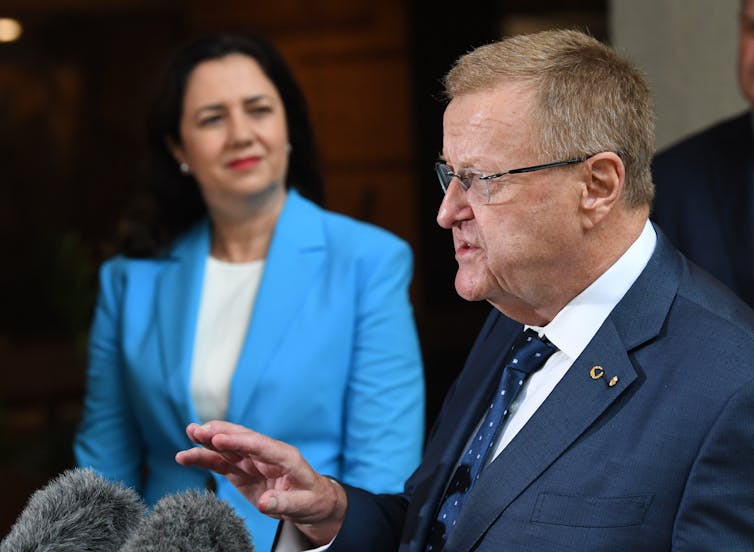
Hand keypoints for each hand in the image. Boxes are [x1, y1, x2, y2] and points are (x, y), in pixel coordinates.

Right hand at [175, 420, 346, 544]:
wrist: (313, 503)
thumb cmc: (313, 500)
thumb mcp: (304, 504)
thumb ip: (284, 503)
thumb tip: (264, 503)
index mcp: (284, 456)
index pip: (259, 445)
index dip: (238, 441)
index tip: (218, 439)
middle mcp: (266, 454)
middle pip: (241, 439)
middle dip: (219, 433)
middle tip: (196, 430)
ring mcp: (252, 462)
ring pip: (227, 448)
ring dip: (208, 441)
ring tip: (189, 434)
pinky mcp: (242, 472)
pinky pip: (221, 463)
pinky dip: (205, 458)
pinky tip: (187, 456)